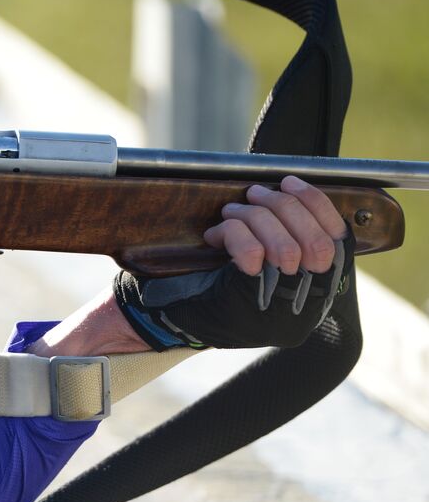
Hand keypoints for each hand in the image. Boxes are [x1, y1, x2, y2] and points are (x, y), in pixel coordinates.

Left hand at [113, 176, 352, 350]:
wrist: (161, 318)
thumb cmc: (209, 287)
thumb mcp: (259, 267)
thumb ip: (288, 240)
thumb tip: (299, 196)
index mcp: (315, 299)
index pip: (340, 244)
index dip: (318, 206)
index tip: (291, 183)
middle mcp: (303, 311)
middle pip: (317, 243)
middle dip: (284, 207)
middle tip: (255, 194)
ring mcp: (277, 312)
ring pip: (286, 247)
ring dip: (255, 217)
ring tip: (232, 212)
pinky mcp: (246, 307)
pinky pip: (252, 253)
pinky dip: (234, 232)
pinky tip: (216, 235)